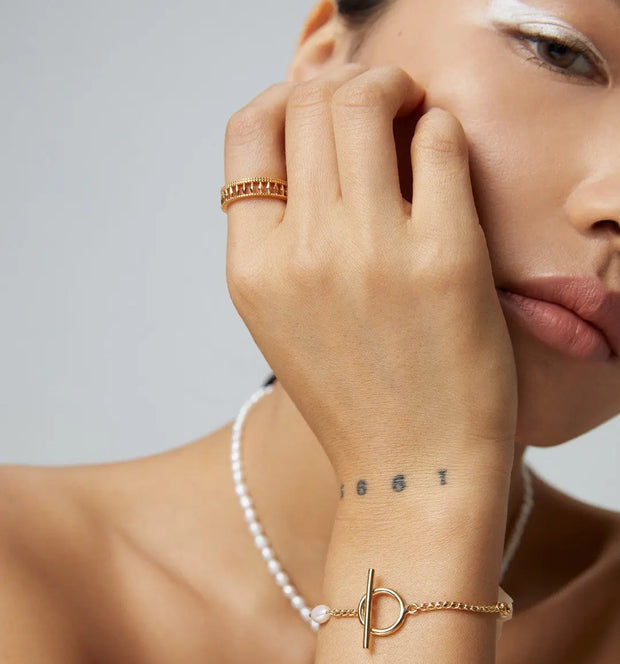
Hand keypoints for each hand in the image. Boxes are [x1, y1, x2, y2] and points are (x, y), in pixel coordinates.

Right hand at [223, 63, 517, 474]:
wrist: (412, 469)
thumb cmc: (355, 397)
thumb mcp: (282, 320)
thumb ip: (281, 236)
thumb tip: (312, 142)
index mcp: (252, 269)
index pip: (247, 133)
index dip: (285, 101)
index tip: (319, 108)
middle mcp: (302, 254)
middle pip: (309, 103)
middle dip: (347, 86)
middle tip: (379, 102)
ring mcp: (371, 251)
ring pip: (366, 102)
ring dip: (394, 88)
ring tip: (412, 111)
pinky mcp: (445, 255)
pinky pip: (438, 139)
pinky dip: (439, 126)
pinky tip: (442, 153)